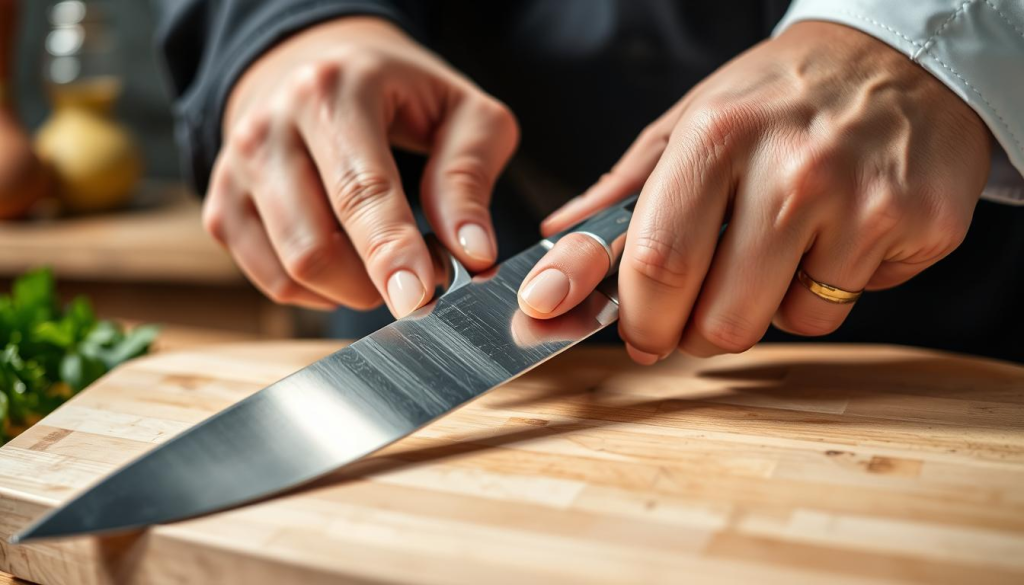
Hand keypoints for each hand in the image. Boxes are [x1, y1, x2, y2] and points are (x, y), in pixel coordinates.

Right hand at [205, 17, 517, 315]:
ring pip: (290, 271)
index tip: (415, 299)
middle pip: (313, 245)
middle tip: (423, 276)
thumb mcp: (462, 113)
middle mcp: (268, 128)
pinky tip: (348, 261)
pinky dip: (319, 291)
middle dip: (374, 282)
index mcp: (331, 92)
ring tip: (388, 261)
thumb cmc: (400, 94)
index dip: (389, 251)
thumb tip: (472, 253)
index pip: (360, 190)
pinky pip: (272, 281)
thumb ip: (468, 177)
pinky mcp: (222, 207)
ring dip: (351, 290)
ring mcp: (236, 170)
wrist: (316, 65)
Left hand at [519, 22, 990, 362]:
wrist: (905, 59)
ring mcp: (863, 200)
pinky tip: (836, 238)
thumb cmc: (781, 97)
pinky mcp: (920, 225)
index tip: (638, 336)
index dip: (640, 319)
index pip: (659, 262)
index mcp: (718, 137)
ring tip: (779, 249)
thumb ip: (624, 189)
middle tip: (702, 310)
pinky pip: (847, 305)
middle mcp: (793, 169)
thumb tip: (556, 243)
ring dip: (768, 308)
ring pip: (788, 323)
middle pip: (722, 318)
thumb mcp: (693, 120)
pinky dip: (829, 290)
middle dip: (697, 334)